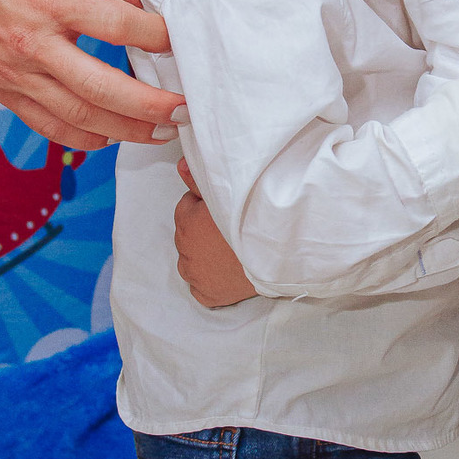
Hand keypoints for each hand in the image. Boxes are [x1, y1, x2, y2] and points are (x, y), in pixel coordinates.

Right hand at [0, 0, 176, 149]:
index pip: (118, 27)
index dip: (156, 36)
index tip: (175, 40)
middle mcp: (35, 44)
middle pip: (105, 88)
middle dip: (151, 105)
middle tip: (182, 111)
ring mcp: (18, 74)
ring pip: (80, 116)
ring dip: (125, 130)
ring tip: (159, 132)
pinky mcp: (4, 90)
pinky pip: (47, 125)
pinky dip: (81, 139)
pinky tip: (109, 139)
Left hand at [174, 160, 257, 307]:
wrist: (277, 255)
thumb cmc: (254, 221)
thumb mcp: (228, 194)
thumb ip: (199, 180)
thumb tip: (180, 164)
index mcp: (187, 220)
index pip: (187, 207)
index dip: (205, 208)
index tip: (222, 213)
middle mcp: (185, 248)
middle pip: (189, 234)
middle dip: (204, 232)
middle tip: (230, 232)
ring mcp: (194, 274)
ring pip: (192, 261)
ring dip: (205, 256)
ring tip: (230, 252)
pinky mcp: (206, 294)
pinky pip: (200, 287)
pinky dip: (210, 281)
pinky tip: (226, 272)